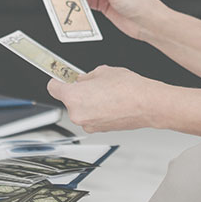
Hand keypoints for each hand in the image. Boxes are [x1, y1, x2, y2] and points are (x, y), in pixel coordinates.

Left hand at [47, 65, 163, 132]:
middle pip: (69, 100)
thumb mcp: (104, 71)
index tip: (61, 78)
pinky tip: (112, 102)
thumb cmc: (128, 88)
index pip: (53, 87)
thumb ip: (87, 76)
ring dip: (90, 102)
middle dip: (80, 91)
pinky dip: (98, 110)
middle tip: (95, 84)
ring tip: (108, 93)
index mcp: (74, 96)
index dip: (58, 80)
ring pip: (81, 109)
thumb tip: (82, 79)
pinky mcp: (98, 130)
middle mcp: (77, 114)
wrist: (146, 104)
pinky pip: (92, 117)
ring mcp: (88, 124)